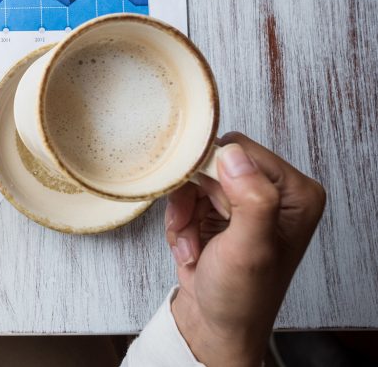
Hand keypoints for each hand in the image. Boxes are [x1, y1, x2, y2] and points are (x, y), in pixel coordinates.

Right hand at [164, 133, 325, 366]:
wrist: (216, 324)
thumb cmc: (242, 296)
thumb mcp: (250, 248)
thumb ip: (251, 199)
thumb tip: (233, 155)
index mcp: (296, 192)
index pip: (242, 150)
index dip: (215, 173)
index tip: (208, 207)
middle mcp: (273, 191)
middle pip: (214, 162)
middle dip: (194, 198)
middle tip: (194, 229)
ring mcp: (244, 200)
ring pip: (194, 179)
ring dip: (183, 213)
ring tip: (192, 246)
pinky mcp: (220, 210)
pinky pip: (185, 196)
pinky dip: (179, 222)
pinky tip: (190, 248)